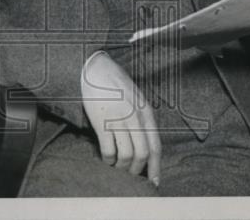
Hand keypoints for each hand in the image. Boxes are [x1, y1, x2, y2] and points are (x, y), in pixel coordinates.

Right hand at [81, 51, 161, 186]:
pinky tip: (106, 159)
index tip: (154, 182)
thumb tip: (144, 147)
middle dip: (138, 171)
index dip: (155, 168)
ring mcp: (118, 119)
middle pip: (142, 154)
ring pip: (126, 155)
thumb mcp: (135, 99)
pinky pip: (108, 150)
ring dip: (122, 167)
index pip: (155, 146)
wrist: (94, 68)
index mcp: (145, 112)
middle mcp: (134, 116)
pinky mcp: (101, 121)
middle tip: (131, 177)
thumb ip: (142, 119)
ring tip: (117, 168)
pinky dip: (108, 160)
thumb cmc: (114, 84)